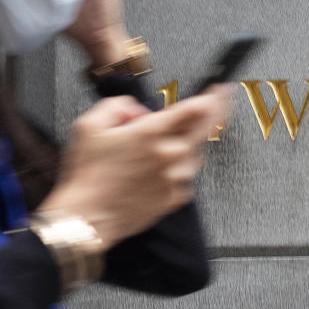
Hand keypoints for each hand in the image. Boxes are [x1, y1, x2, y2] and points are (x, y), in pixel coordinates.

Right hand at [39, 85, 232, 248]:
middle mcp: (169, 154)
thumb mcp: (89, 125)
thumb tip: (136, 110)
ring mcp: (175, 177)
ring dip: (187, 143)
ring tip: (163, 146)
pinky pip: (185, 176)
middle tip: (222, 101)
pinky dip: (178, 168)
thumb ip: (117, 106)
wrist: (86, 218)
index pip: (195, 108)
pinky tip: (158, 169)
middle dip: (218, 111)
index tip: (218, 90)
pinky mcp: (174, 198)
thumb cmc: (87, 176)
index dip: (212, 96)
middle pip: (206, 127)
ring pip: (195, 153)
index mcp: (151, 133)